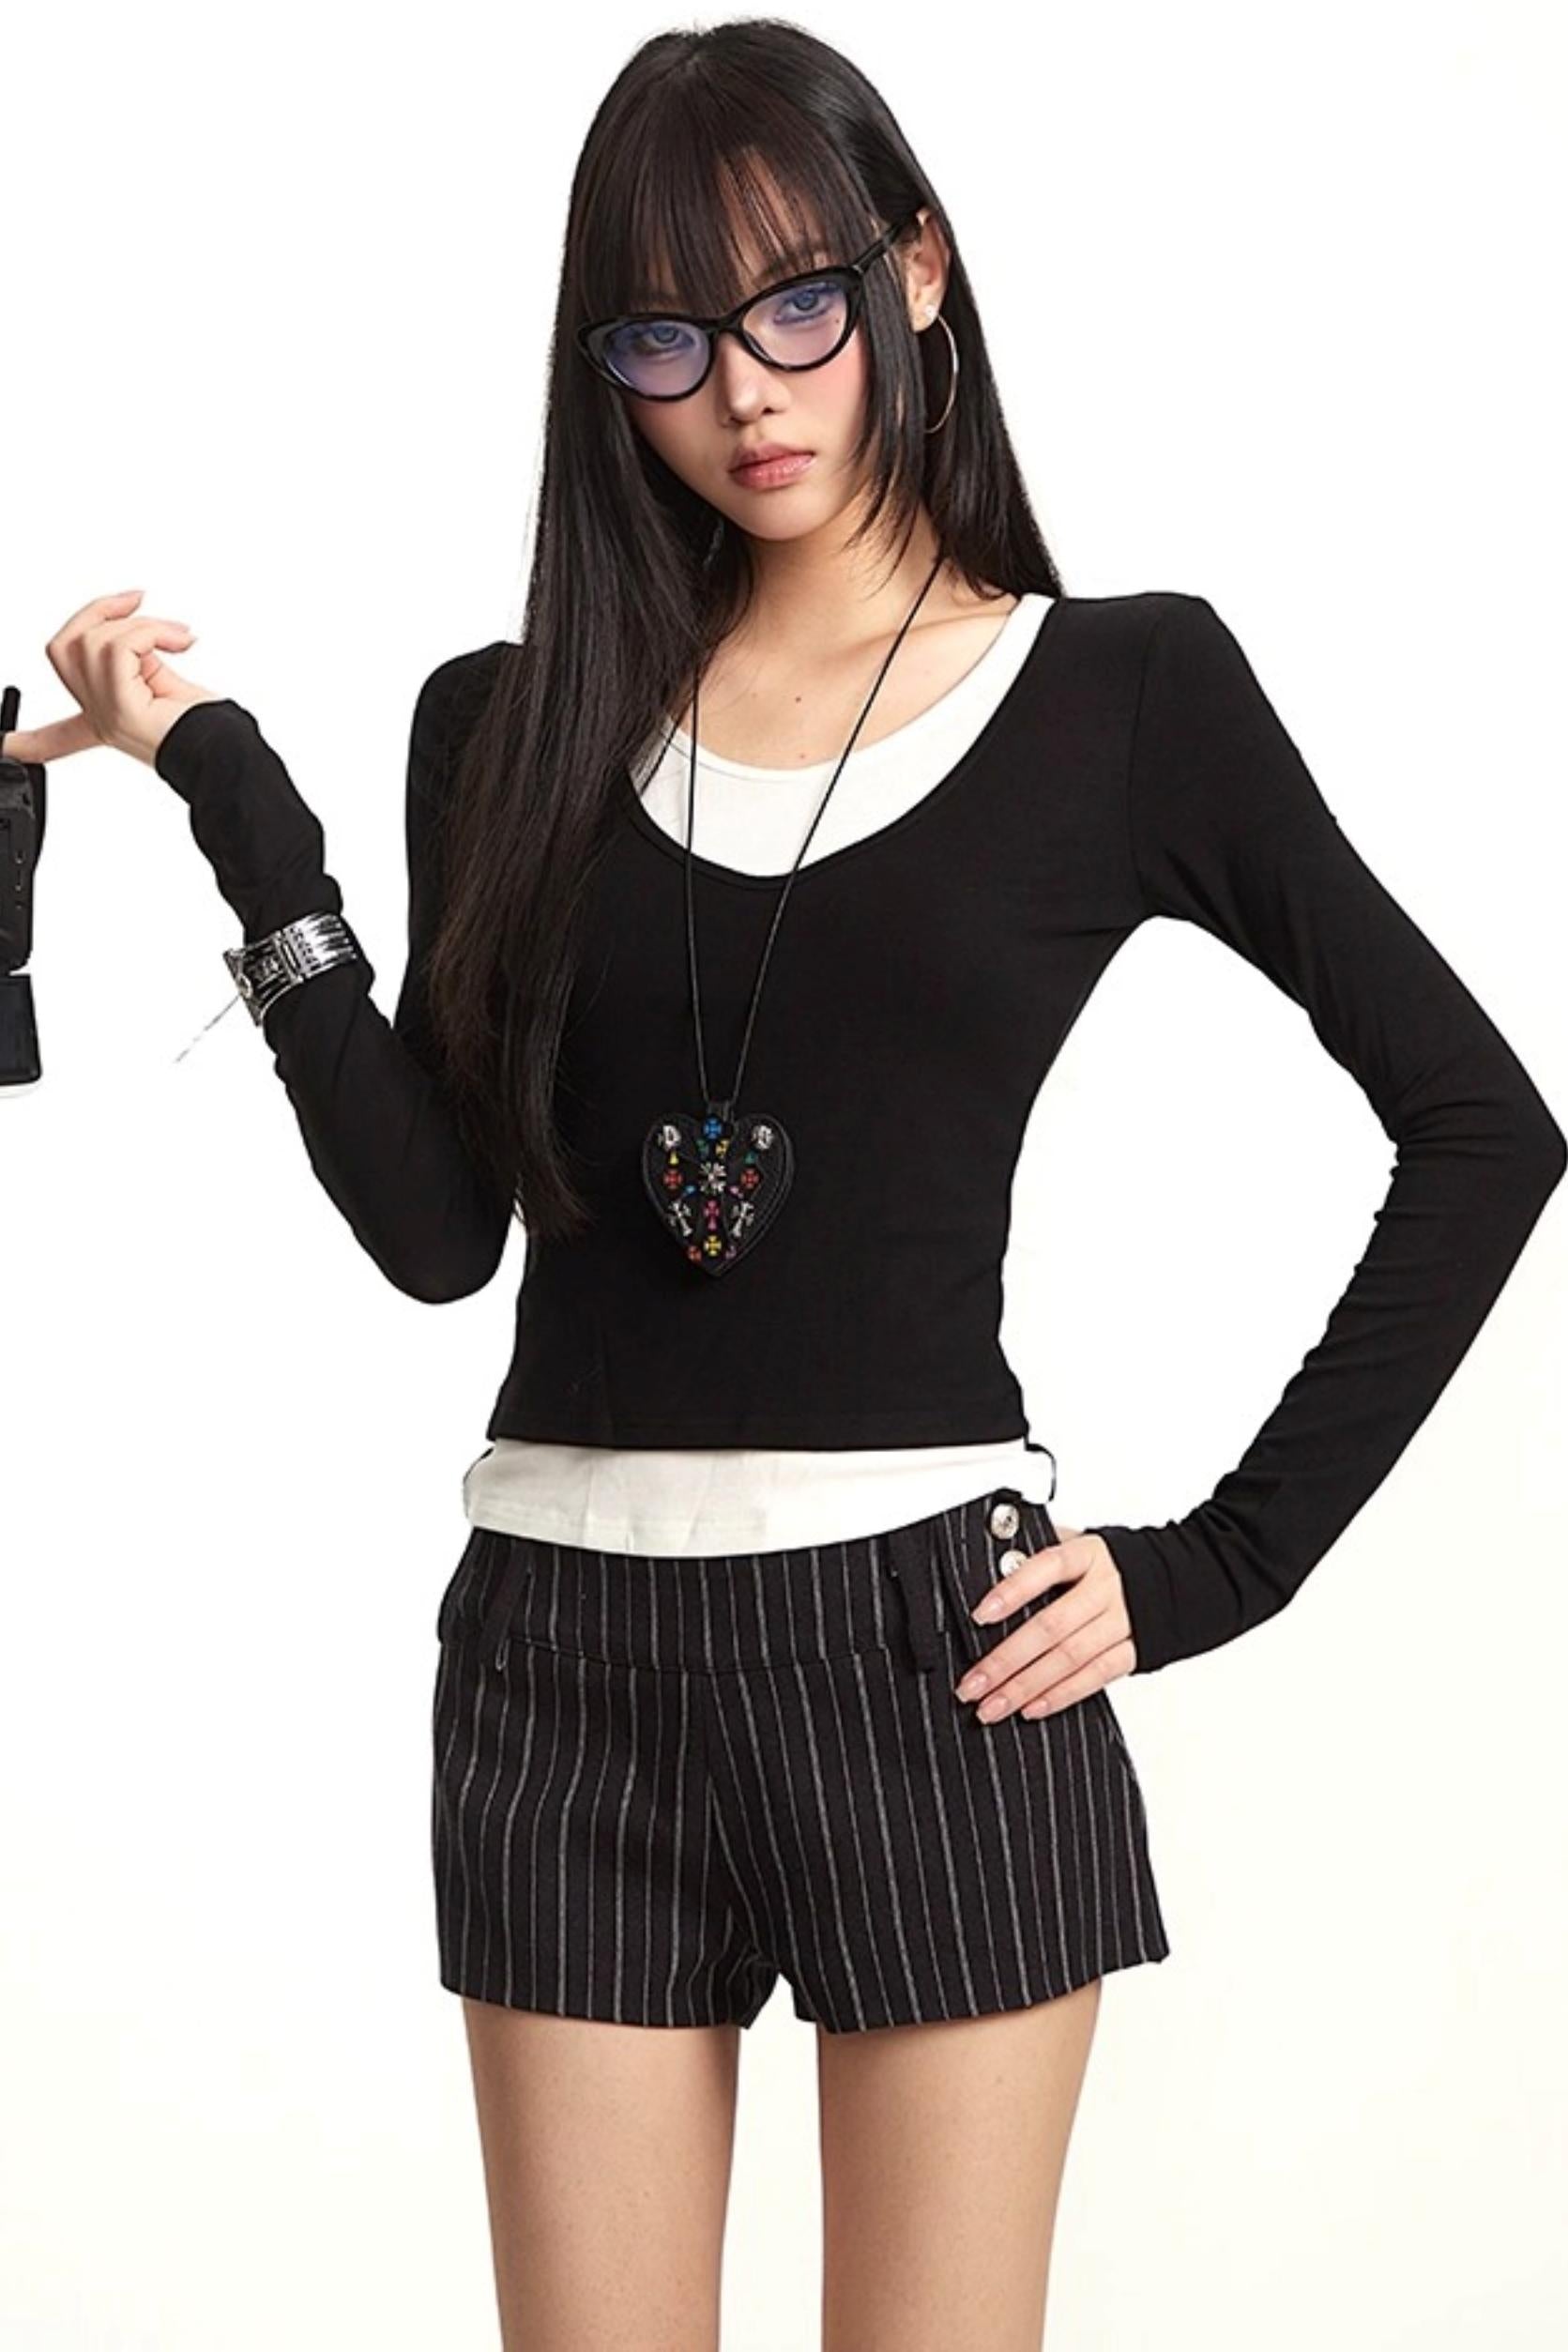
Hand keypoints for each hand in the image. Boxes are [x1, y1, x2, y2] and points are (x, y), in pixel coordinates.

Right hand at [0, 588, 221, 769]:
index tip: (5, 746)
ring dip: (142, 623)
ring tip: (178, 637)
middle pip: (62, 647)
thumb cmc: (214, 731)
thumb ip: (140, 664)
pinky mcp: (121, 708)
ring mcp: (107, 714)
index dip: (29, 737)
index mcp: (107, 718)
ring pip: (93, 639)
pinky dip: (154, 631)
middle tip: (138, 602)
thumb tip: (137, 639)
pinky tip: (181, 642)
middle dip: (98, 610)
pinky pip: (121, 645)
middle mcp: (101, 718)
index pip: (56, 730)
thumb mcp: (168, 688)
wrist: (231, 755)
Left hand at [953, 1525, 1136, 1720]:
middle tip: (971, 1684)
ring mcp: (1122, 1622)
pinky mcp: (1133, 1652)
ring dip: (1025, 1687)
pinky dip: (1061, 1695)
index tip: (980, 1614)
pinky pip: (1095, 1677)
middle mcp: (1106, 1589)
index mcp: (1088, 1555)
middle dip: (1005, 1659)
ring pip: (1069, 1658)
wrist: (1175, 1580)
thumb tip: (986, 1566)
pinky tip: (1030, 1709)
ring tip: (991, 1706)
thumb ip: (1038, 1552)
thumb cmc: (1110, 1565)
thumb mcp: (1078, 1545)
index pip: (1047, 1568)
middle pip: (1051, 1626)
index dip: (1013, 1590)